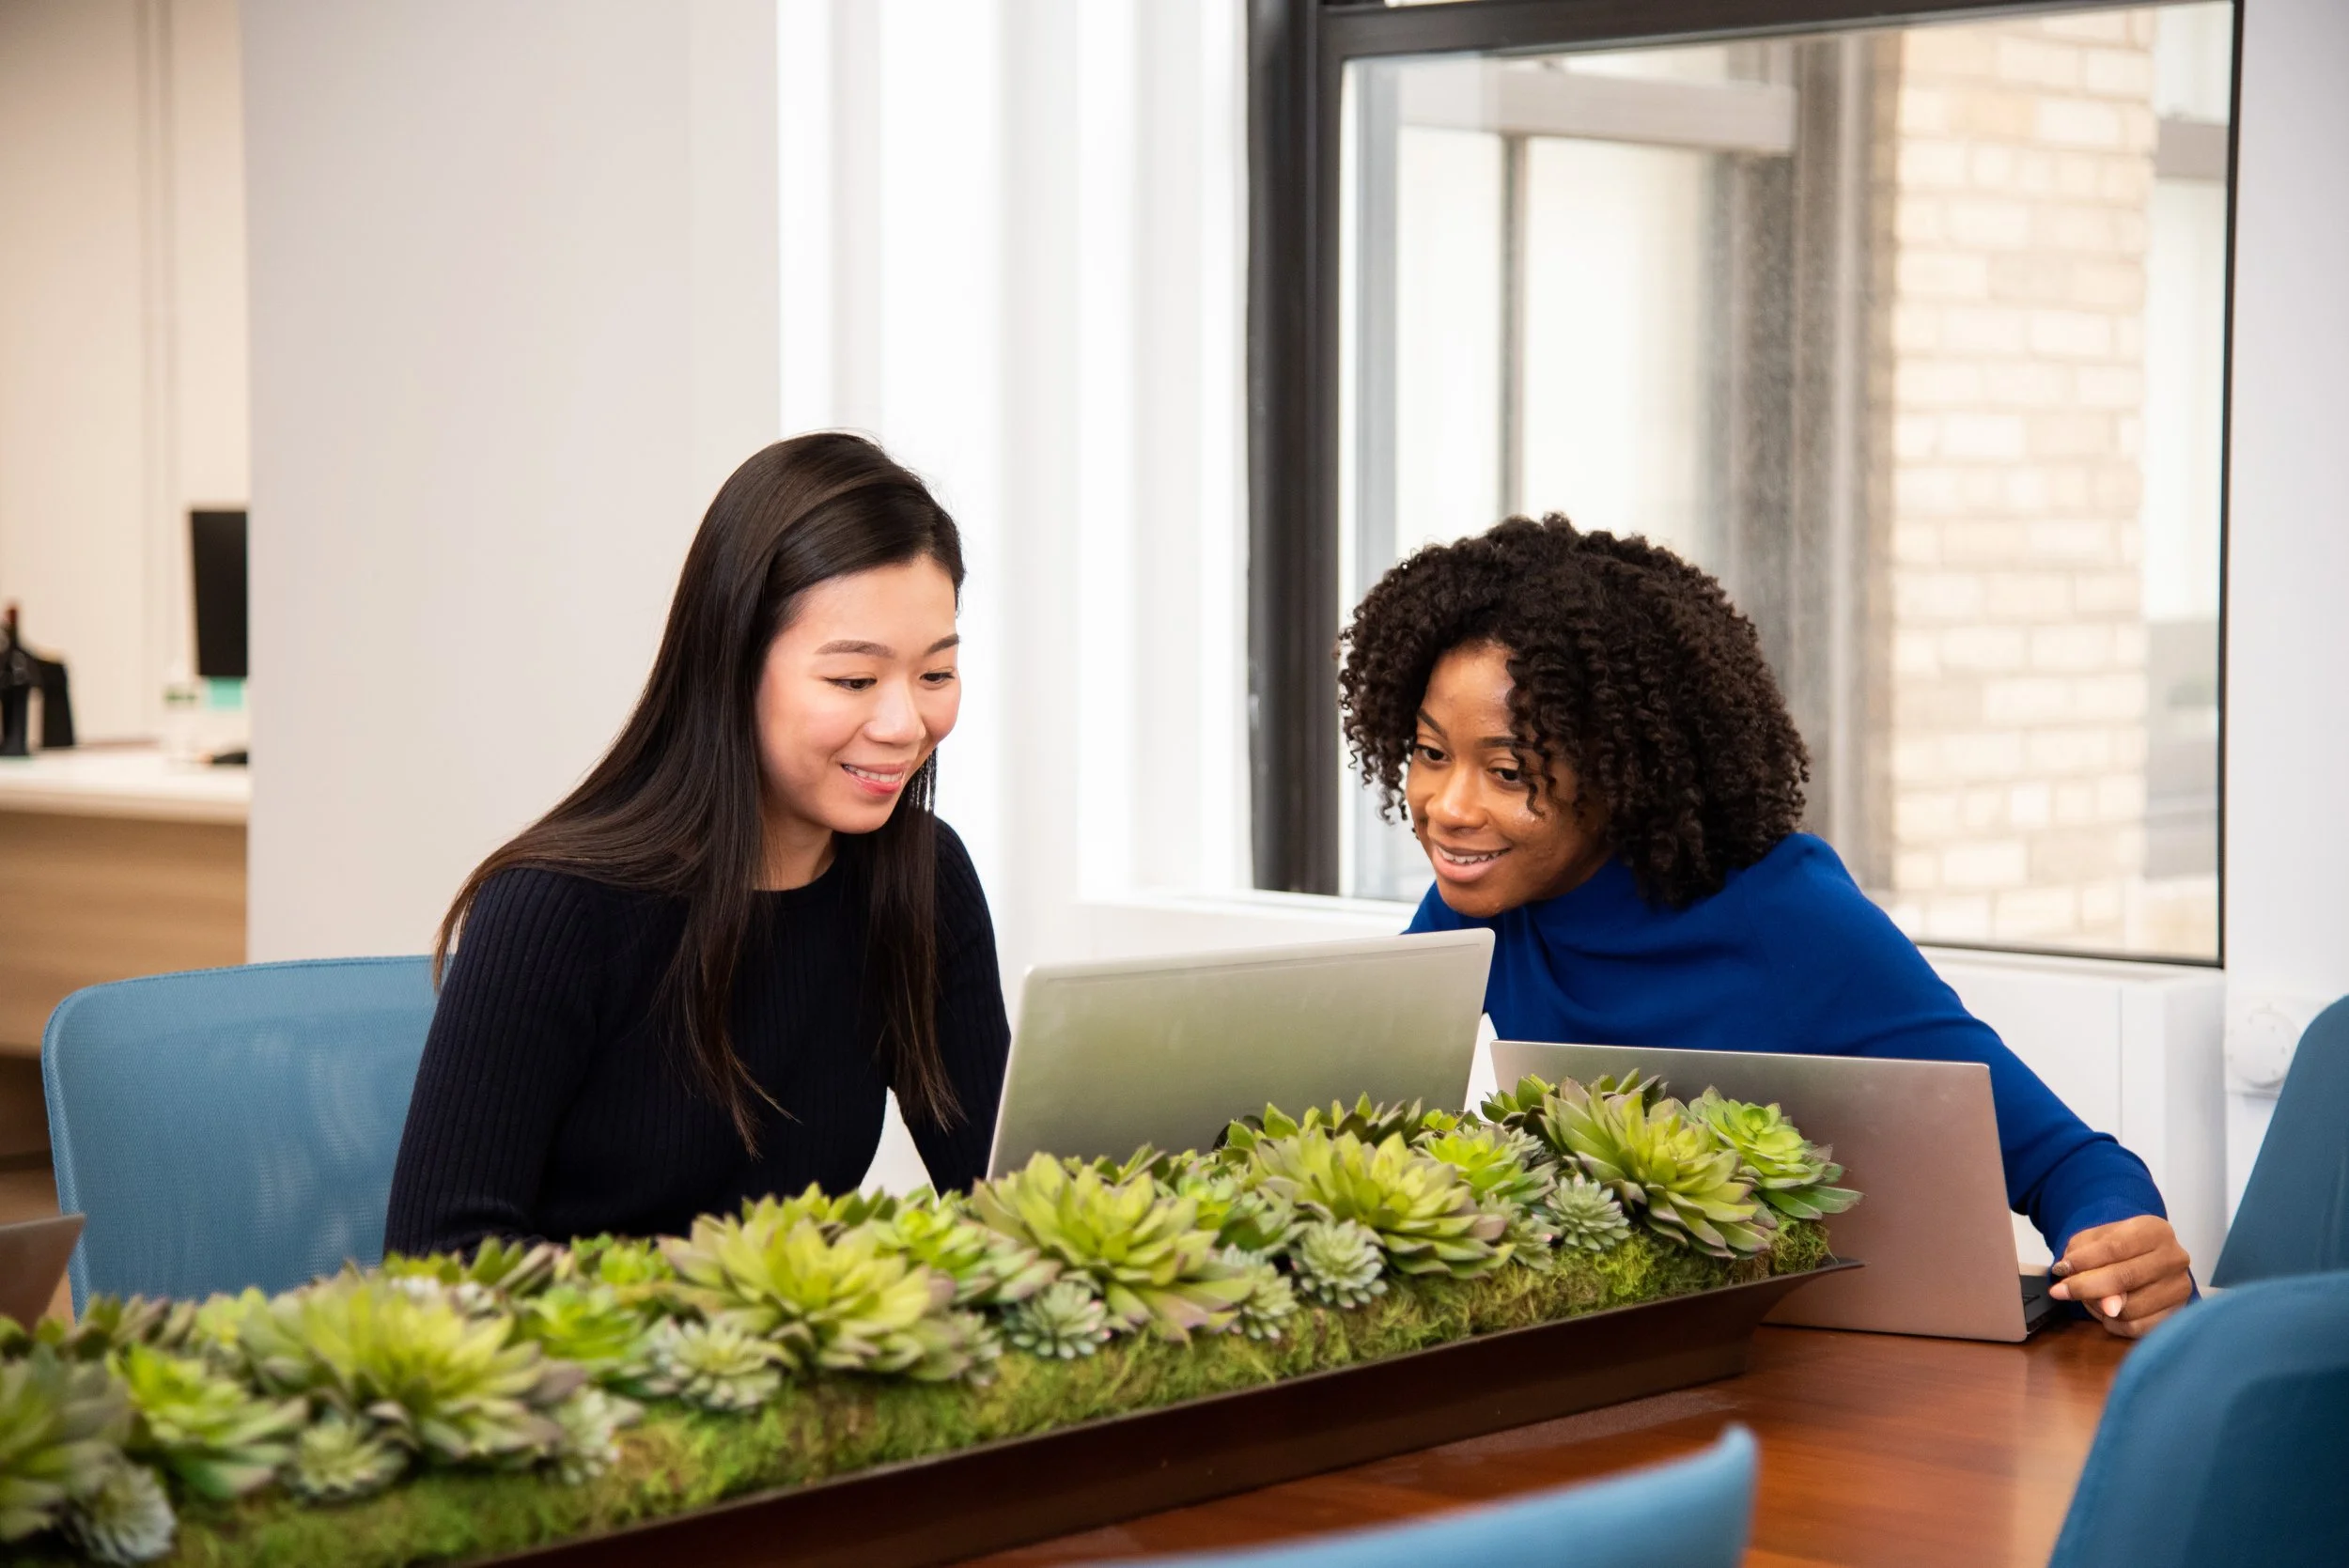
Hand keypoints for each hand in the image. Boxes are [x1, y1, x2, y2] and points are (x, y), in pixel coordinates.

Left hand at [2049, 1215, 2191, 1338]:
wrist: (2142, 1259)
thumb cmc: (2114, 1247)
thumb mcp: (2094, 1240)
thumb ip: (2088, 1259)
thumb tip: (2108, 1305)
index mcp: (2155, 1230)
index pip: (2115, 1247)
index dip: (2083, 1261)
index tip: (2060, 1270)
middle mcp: (2175, 1258)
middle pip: (2124, 1278)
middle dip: (2085, 1287)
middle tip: (2059, 1291)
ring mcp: (2180, 1288)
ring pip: (2128, 1308)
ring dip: (2099, 1307)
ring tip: (2093, 1296)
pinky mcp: (2177, 1313)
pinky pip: (2136, 1328)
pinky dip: (2114, 1323)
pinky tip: (2108, 1311)